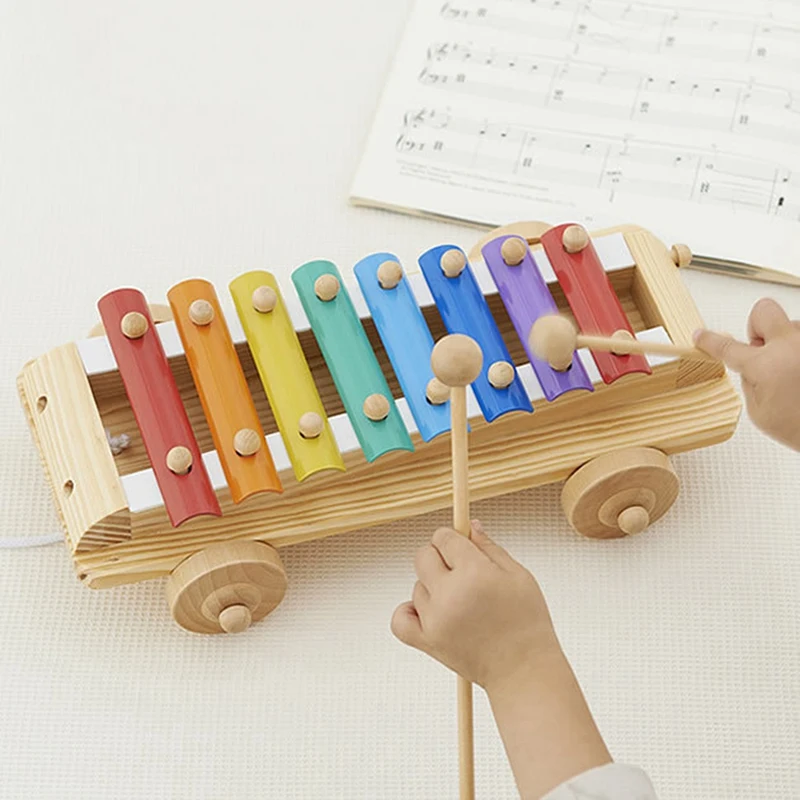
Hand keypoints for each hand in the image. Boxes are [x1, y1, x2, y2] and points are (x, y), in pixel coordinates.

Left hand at [392, 521, 611, 798]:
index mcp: (474, 573)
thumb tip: (470, 525)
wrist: (524, 671)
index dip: (452, 537)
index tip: (461, 545)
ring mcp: (435, 619)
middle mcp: (450, 594)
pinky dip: (407, 612)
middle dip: (438, 555)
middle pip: (423, 556)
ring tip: (461, 601)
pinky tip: (427, 611)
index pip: (443, 538)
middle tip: (460, 569)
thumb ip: (490, 547)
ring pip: (417, 586)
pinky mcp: (428, 642)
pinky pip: (400, 620)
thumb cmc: (527, 622)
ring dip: (433, 587)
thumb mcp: (518, 575)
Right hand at [694, 298, 799, 450]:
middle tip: (760, 348)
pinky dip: (797, 353)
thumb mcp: (760, 413)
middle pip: (763, 310)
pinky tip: (799, 373)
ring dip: (785, 344)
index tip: (701, 336)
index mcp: (766, 364)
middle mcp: (792, 345)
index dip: (709, 341)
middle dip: (756, 327)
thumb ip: (749, 383)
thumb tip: (750, 368)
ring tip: (792, 372)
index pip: (727, 347)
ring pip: (790, 326)